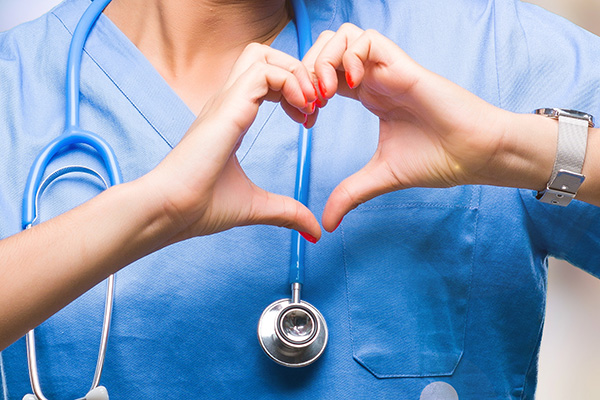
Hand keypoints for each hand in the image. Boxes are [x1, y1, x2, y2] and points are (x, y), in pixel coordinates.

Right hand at [148, 43, 320, 241]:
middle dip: (297, 71)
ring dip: (295, 73)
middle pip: (263, 55)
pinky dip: (290, 82)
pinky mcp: (228, 107)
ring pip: (263, 54)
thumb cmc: (200, 207)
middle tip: (314, 104)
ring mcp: (225, 101)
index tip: (309, 119)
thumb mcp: (256, 206)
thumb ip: (286, 212)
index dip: (294, 90)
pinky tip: (300, 110)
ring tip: (309, 105)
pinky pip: (264, 72)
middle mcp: (228, 103)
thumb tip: (313, 231)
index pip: (265, 79)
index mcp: (231, 117)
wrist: (171, 211)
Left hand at [304, 24, 512, 230]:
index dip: (304, 90)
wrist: (473, 155)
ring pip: (343, 36)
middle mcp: (374, 77)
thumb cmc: (436, 159)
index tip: (305, 119)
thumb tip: (327, 224)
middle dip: (306, 70)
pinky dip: (350, 57)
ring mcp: (387, 69)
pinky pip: (367, 40)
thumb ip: (350, 194)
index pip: (322, 74)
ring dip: (325, 61)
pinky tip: (352, 86)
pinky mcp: (403, 65)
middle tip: (308, 103)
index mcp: (367, 96)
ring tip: (327, 94)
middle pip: (325, 47)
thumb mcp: (380, 177)